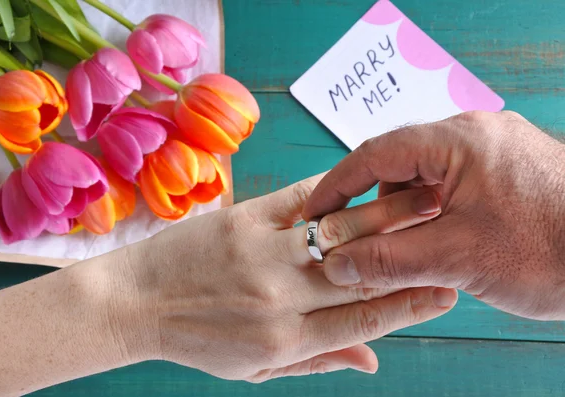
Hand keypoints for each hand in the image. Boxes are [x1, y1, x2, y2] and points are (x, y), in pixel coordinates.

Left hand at [122, 175, 455, 381]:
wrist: (133, 304)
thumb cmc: (196, 338)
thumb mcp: (255, 367)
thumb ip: (316, 362)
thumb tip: (373, 361)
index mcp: (285, 342)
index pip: (364, 321)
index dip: (410, 306)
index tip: (445, 291)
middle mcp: (279, 299)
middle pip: (362, 274)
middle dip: (412, 255)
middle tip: (447, 236)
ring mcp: (261, 255)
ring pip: (341, 233)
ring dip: (387, 216)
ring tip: (423, 201)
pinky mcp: (242, 220)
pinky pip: (301, 199)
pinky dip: (336, 189)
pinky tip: (361, 180)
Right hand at [303, 111, 564, 320]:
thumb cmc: (554, 251)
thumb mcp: (457, 258)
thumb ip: (388, 259)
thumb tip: (336, 264)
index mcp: (459, 139)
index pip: (374, 153)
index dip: (336, 185)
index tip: (314, 212)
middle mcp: (475, 134)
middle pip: (398, 163)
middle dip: (372, 203)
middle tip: (355, 240)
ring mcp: (494, 149)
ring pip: (425, 176)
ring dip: (403, 211)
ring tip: (402, 248)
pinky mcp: (507, 170)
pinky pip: (452, 183)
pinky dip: (432, 211)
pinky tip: (436, 241)